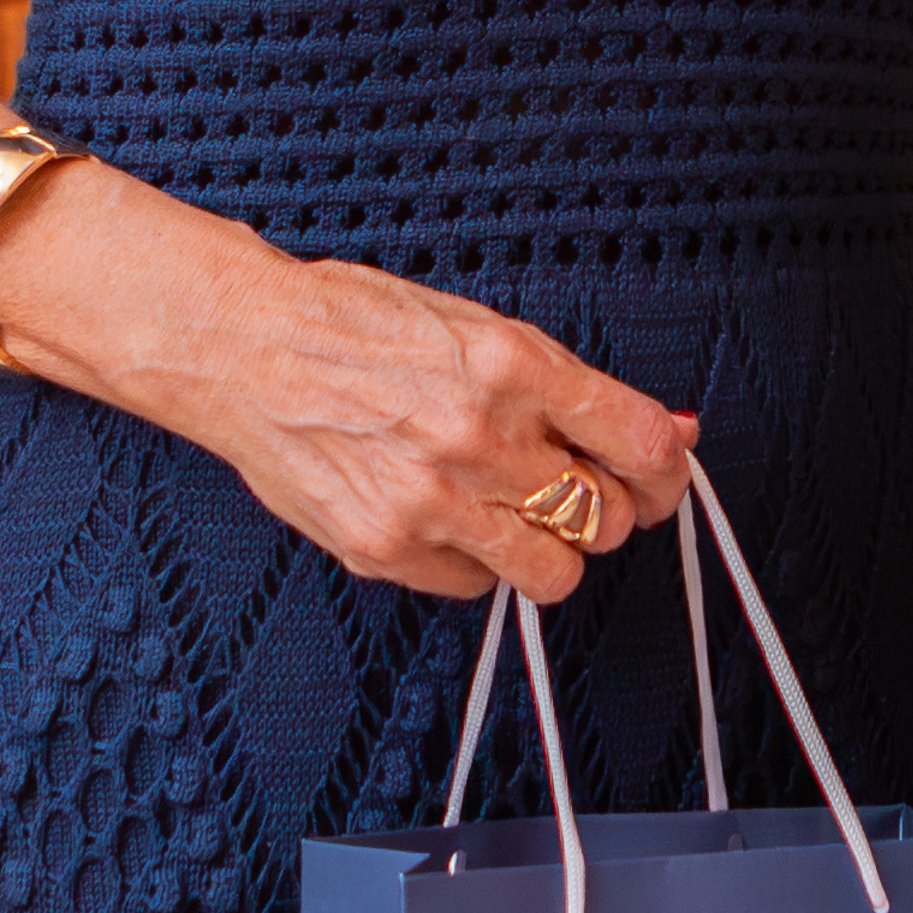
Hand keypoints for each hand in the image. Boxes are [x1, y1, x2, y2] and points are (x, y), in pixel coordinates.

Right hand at [0, 168, 697, 607]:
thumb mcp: (478, 326)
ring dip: (552, 549)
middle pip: (606, 517)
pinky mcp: (385, 549)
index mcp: (512, 365)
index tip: (659, 474)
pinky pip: (478, 587)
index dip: (667, 470)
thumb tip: (670, 430)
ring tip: (516, 514)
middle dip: (608, 508)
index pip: (639, 444)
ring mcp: (430, 501)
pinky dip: (478, 562)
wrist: (242, 346)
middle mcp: (479, 437)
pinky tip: (450, 519)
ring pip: (555, 572)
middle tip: (580, 489)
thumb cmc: (357, 325)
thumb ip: (571, 388)